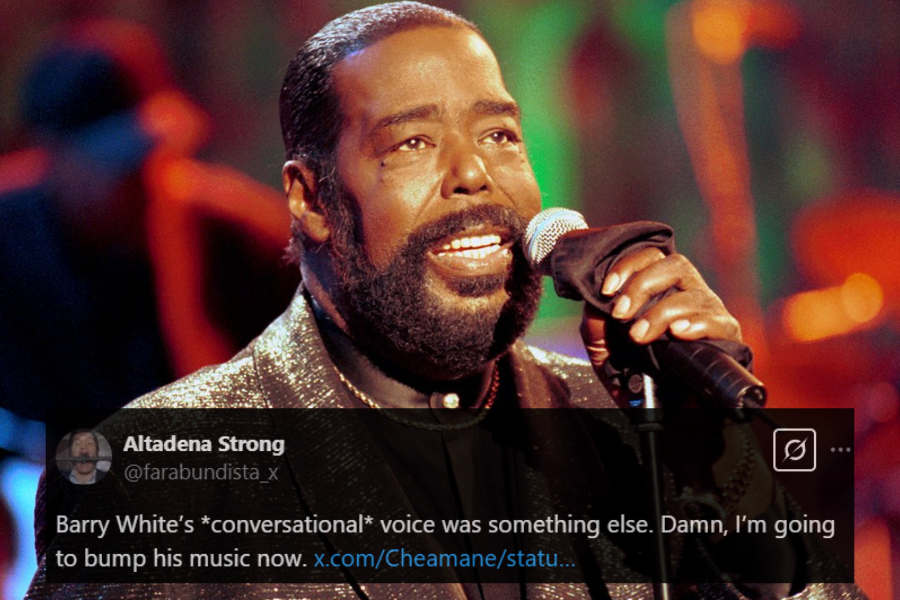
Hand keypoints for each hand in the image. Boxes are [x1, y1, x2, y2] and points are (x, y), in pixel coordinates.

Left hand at [579, 247, 741, 390]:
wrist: (663, 407)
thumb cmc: (635, 369)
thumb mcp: (605, 346)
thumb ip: (597, 322)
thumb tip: (596, 303)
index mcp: (662, 287)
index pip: (651, 257)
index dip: (628, 266)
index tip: (607, 290)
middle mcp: (688, 292)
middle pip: (675, 265)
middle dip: (642, 285)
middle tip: (621, 314)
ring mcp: (709, 311)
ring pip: (693, 294)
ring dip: (661, 313)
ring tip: (640, 336)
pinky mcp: (726, 334)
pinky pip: (717, 321)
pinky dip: (696, 324)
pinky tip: (678, 333)